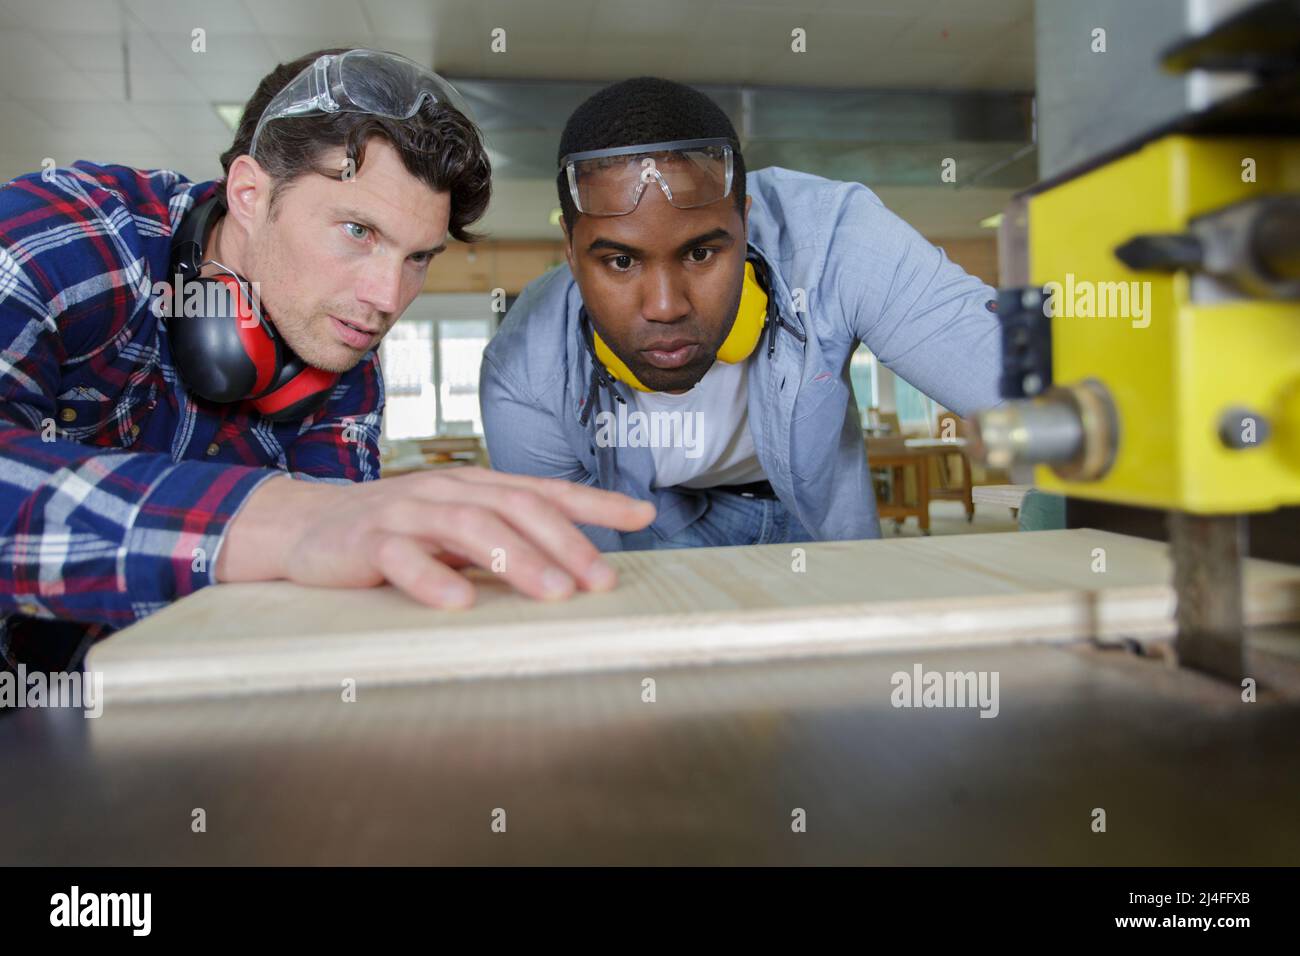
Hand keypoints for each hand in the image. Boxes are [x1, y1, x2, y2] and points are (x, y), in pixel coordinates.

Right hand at [216, 467, 654, 607]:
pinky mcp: (367, 541)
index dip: (596, 502)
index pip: (546, 489)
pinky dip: (434, 579)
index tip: (643, 515)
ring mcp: (407, 512)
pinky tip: (460, 602)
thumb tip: (574, 566)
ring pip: (470, 527)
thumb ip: (505, 539)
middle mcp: (449, 491)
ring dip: (516, 559)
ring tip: (553, 592)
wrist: (306, 528)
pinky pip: (403, 558)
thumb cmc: (396, 532)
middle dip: (566, 543)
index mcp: (478, 486)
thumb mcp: (457, 529)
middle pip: (517, 507)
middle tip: (601, 580)